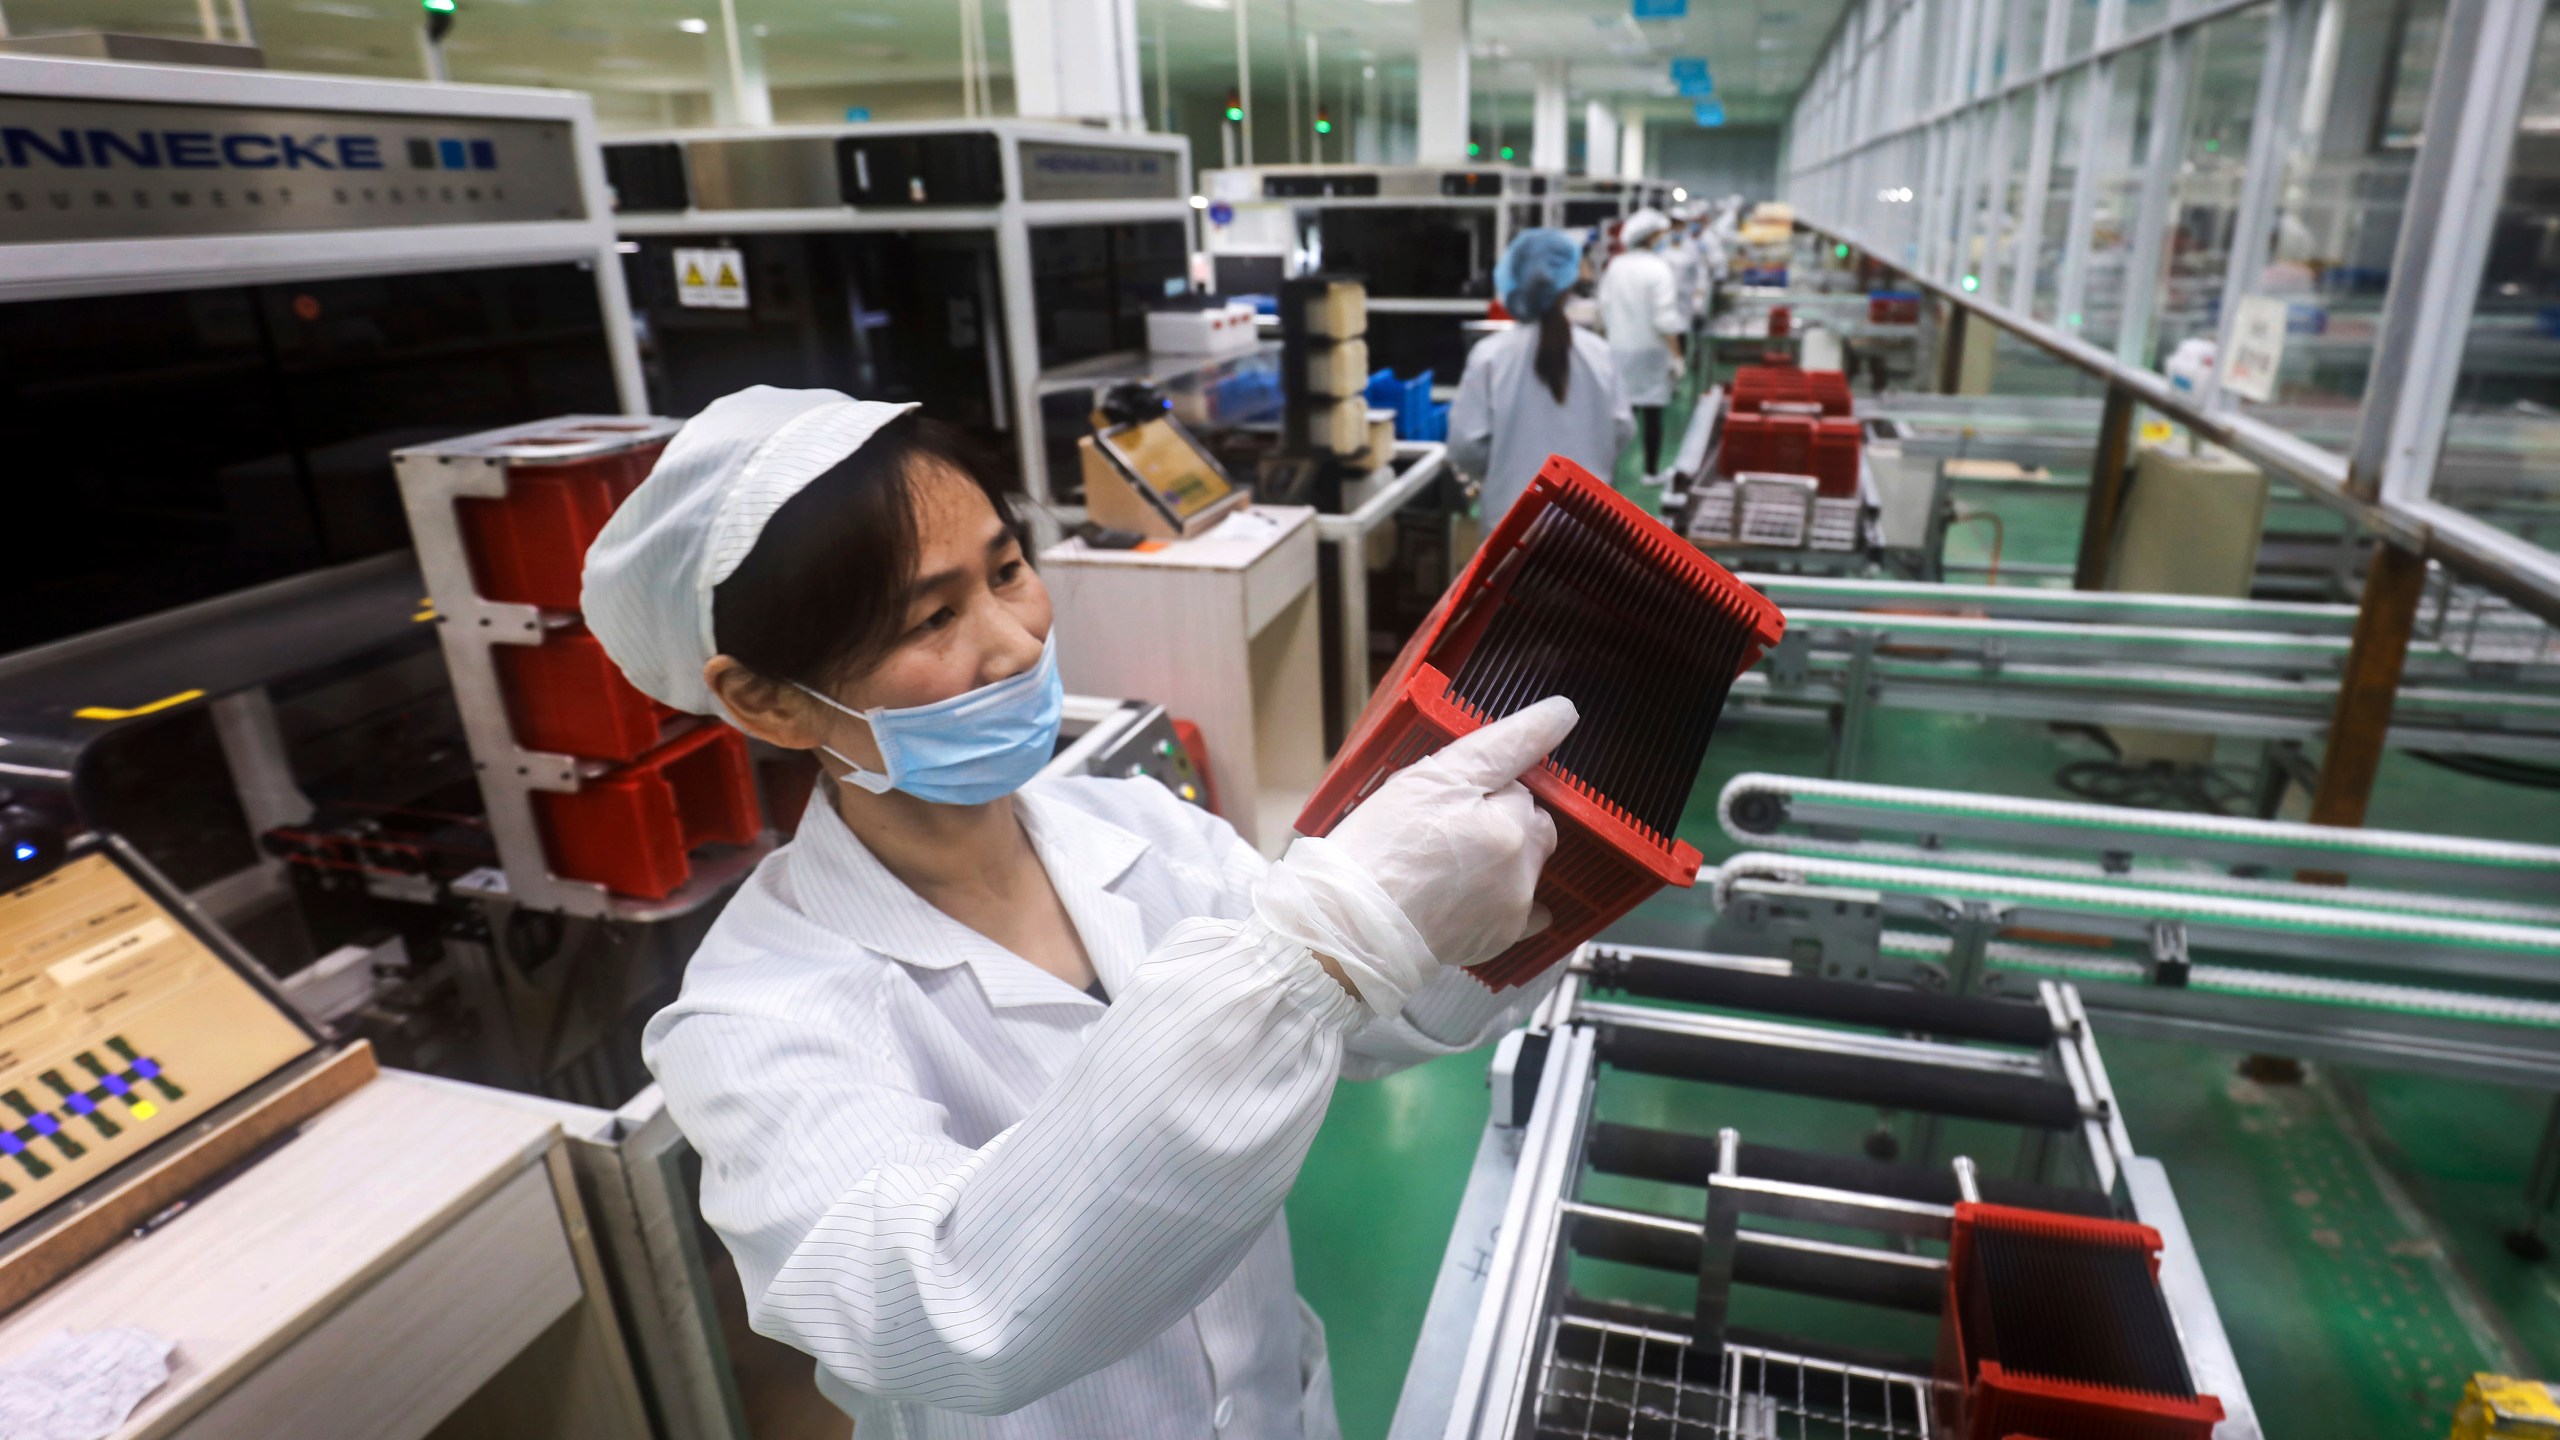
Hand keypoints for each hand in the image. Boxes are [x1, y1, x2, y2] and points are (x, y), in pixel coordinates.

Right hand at [1255, 697, 1577, 1015]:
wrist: (1352, 931)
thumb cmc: (1380, 849)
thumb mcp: (1432, 778)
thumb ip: (1502, 746)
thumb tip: (1563, 713)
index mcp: (1510, 821)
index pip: (1518, 781)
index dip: (1487, 780)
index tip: (1484, 776)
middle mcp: (1523, 864)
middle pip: (1531, 822)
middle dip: (1501, 818)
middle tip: (1445, 827)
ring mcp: (1515, 906)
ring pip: (1526, 861)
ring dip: (1503, 856)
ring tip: (1446, 865)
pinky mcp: (1503, 938)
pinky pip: (1529, 912)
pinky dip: (1510, 899)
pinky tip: (1473, 897)